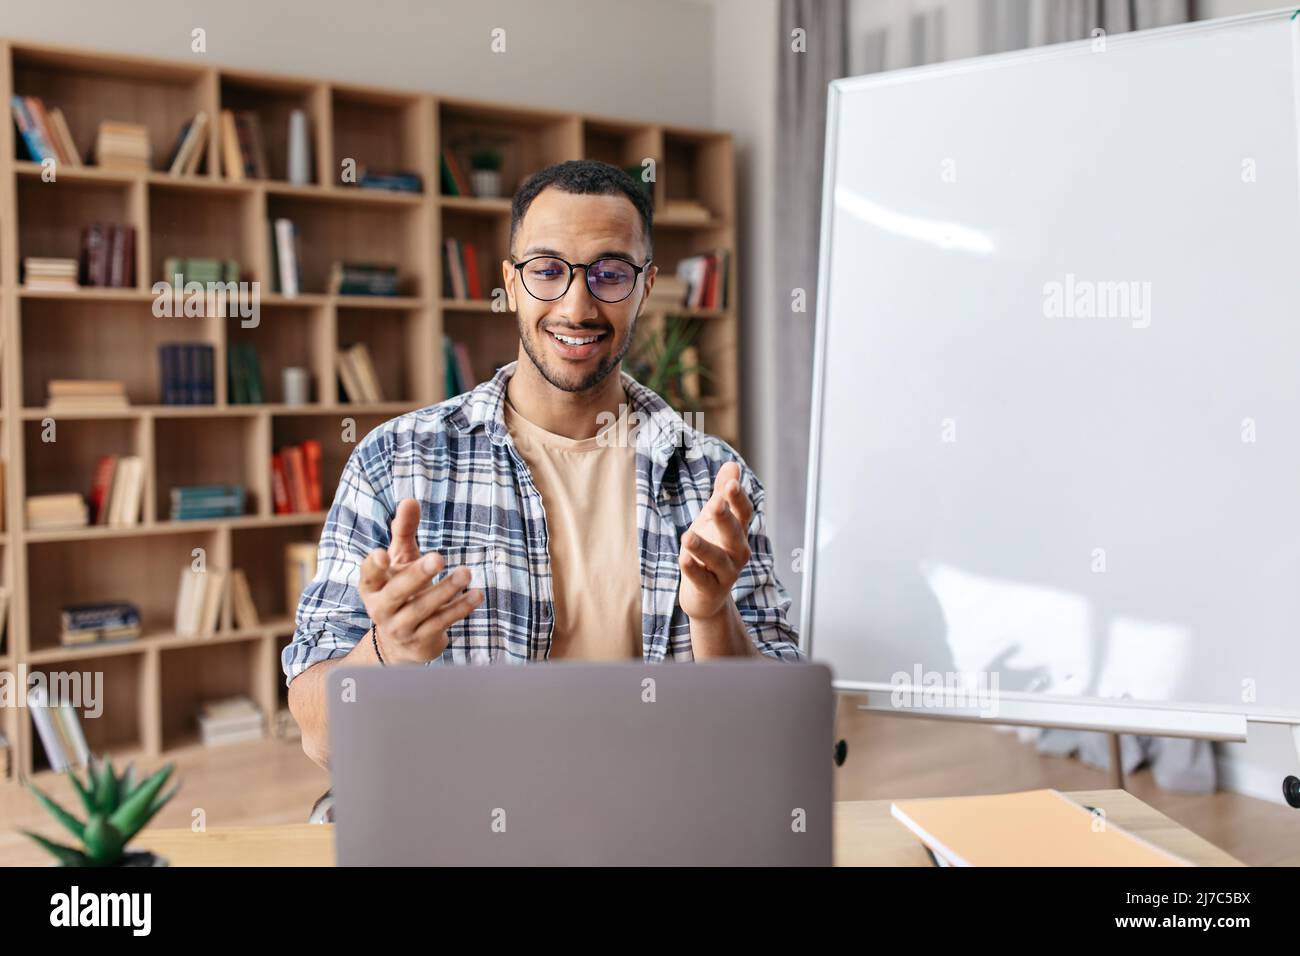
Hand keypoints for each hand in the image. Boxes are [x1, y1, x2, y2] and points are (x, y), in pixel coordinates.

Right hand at [357, 497, 481, 662]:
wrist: (403, 641)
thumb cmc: (402, 587)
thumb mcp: (401, 559)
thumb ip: (404, 531)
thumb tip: (410, 500)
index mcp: (372, 586)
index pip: (369, 575)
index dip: (374, 566)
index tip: (383, 554)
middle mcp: (381, 609)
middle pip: (396, 593)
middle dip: (417, 575)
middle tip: (439, 557)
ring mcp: (400, 627)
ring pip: (421, 609)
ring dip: (445, 590)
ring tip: (466, 572)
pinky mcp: (421, 640)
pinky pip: (441, 623)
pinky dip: (459, 609)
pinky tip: (476, 594)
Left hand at [678, 461, 752, 621]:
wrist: (707, 596)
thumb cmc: (711, 550)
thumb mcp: (714, 521)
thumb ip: (722, 494)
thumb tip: (732, 464)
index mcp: (738, 533)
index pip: (743, 513)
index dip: (738, 498)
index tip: (731, 482)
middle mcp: (737, 553)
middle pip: (734, 533)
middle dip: (725, 518)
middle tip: (715, 502)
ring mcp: (726, 573)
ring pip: (717, 559)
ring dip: (703, 547)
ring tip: (687, 535)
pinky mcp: (710, 590)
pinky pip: (701, 579)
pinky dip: (692, 569)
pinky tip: (682, 558)